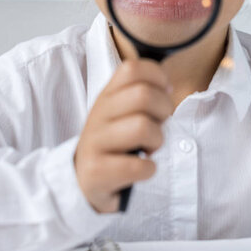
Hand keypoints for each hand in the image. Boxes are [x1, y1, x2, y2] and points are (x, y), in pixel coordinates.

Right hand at [74, 58, 173, 212]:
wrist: (83, 181)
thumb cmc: (115, 144)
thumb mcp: (123, 113)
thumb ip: (143, 95)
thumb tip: (167, 88)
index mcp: (107, 95)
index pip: (132, 68)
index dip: (158, 78)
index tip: (164, 94)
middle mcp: (98, 114)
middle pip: (143, 95)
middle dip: (164, 111)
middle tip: (160, 125)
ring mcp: (94, 142)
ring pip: (141, 127)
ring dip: (157, 141)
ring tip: (150, 148)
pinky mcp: (95, 171)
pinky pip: (137, 165)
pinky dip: (149, 169)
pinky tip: (142, 169)